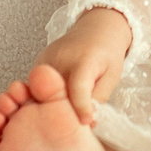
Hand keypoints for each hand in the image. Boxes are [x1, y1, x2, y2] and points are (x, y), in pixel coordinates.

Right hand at [33, 7, 133, 123]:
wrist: (97, 28)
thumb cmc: (107, 53)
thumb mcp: (112, 76)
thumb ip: (99, 99)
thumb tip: (87, 122)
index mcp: (84, 61)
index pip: (78, 89)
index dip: (81, 108)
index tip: (85, 122)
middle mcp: (61, 59)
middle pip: (56, 94)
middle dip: (63, 112)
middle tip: (73, 122)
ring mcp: (47, 59)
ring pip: (43, 91)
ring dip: (52, 104)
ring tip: (64, 110)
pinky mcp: (39, 62)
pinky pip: (39, 85)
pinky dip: (47, 95)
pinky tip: (57, 99)